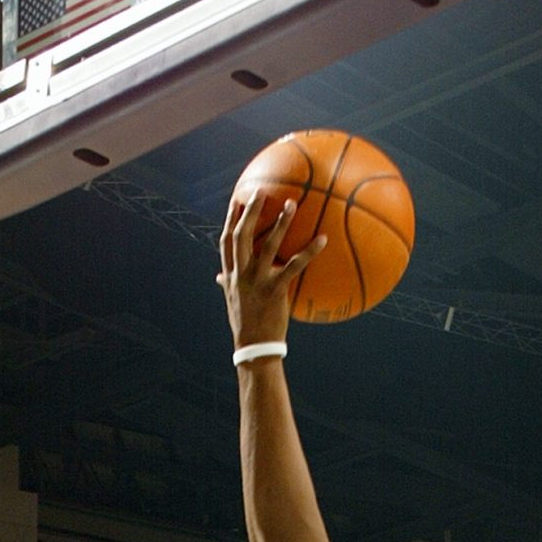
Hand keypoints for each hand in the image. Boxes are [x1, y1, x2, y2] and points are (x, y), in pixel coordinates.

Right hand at [218, 190, 326, 350]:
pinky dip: (309, 251)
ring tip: (291, 204)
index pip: (226, 242)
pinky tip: (323, 239)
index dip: (230, 220)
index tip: (236, 200)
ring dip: (280, 223)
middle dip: (249, 211)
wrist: (255, 349)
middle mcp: (241, 275)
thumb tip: (219, 277)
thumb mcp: (232, 302)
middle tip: (261, 192)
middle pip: (241, 236)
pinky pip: (293, 266)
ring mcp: (257, 282)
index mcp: (231, 275)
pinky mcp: (274, 291)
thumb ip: (228, 285)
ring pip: (267, 245)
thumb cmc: (246, 325)